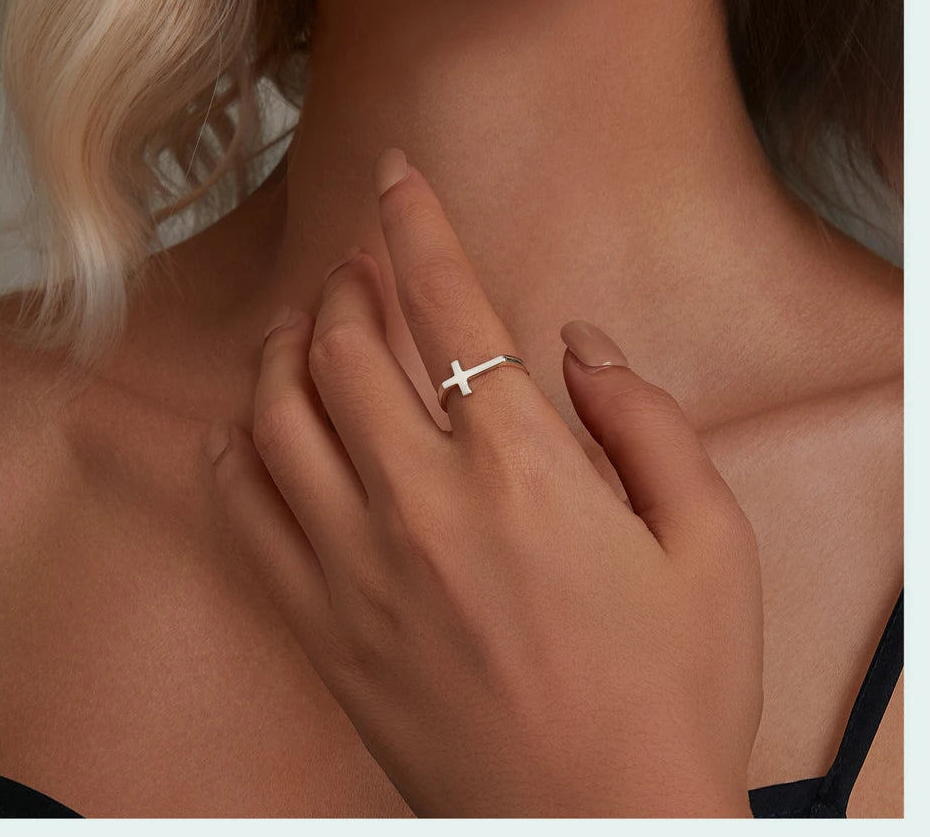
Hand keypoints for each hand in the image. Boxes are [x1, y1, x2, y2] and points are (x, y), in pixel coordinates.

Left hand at [209, 148, 763, 817]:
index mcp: (522, 468)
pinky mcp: (321, 627)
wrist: (603, 831)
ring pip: (276, 414)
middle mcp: (421, 502)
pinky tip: (247, 426)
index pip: (448, 304)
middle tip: (360, 263)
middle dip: (349, 281)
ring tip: (303, 325)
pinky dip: (233, 450)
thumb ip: (649, 420)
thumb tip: (579, 345)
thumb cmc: (672, 691)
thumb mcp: (712, 543)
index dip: (419, 222)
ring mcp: (355, 566)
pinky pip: (242, 513)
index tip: (398, 173)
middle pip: (346, 345)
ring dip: (283, 348)